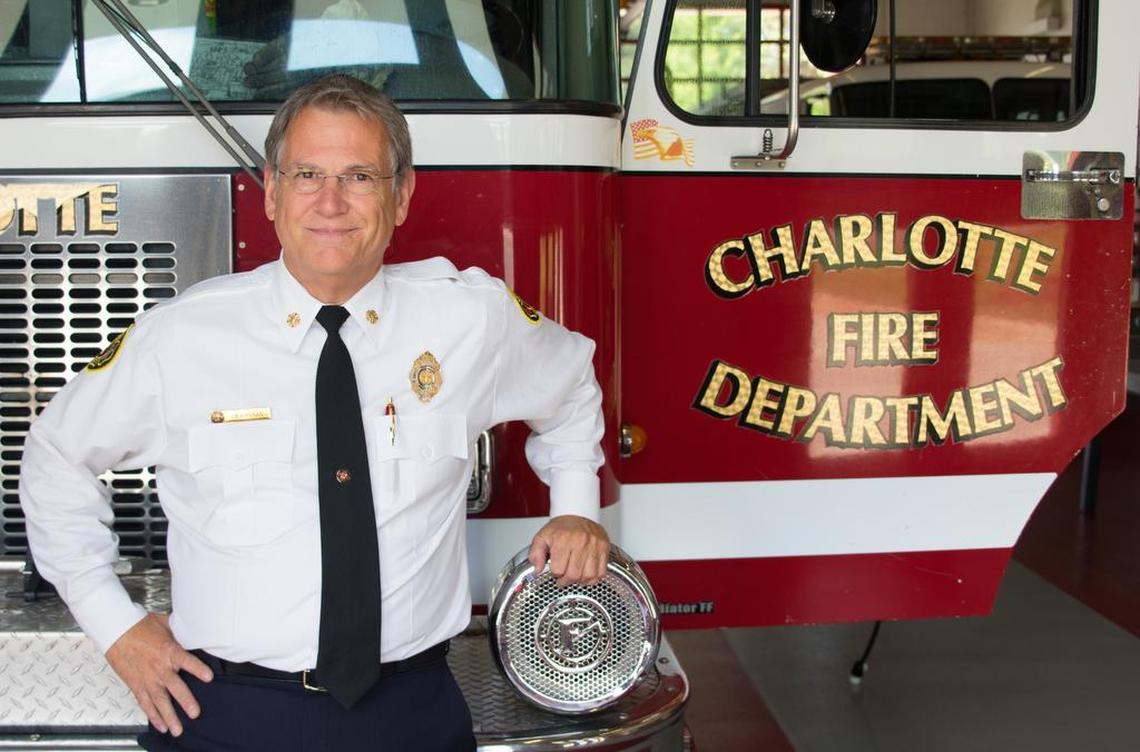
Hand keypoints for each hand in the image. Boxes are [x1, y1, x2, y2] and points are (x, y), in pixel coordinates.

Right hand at [105, 613, 212, 736]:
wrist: (116, 630)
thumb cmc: (141, 625)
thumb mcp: (166, 624)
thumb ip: (181, 633)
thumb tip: (195, 632)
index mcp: (169, 650)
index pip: (187, 661)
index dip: (198, 669)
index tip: (209, 677)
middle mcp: (159, 668)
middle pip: (174, 687)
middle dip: (185, 701)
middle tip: (194, 713)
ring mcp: (147, 678)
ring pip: (159, 701)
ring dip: (169, 716)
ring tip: (177, 729)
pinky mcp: (136, 685)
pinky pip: (145, 703)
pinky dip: (152, 715)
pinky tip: (161, 725)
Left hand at [528, 515, 609, 586]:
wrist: (577, 514)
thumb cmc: (561, 527)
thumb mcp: (542, 537)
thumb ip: (535, 554)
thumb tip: (537, 570)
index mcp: (563, 539)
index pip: (558, 570)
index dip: (554, 573)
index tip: (555, 570)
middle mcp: (580, 542)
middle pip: (573, 575)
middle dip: (566, 580)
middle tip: (563, 577)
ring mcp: (594, 545)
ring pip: (588, 576)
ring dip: (580, 580)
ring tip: (574, 575)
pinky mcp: (604, 548)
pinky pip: (600, 572)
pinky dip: (592, 578)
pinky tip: (585, 573)